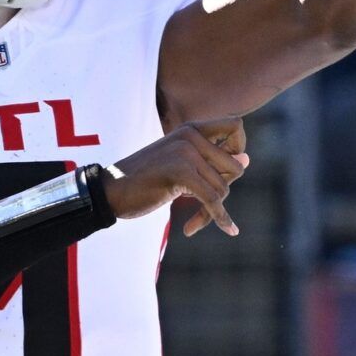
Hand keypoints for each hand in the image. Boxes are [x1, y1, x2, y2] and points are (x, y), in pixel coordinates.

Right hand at [105, 119, 249, 236]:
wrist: (110, 191)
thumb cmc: (144, 180)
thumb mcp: (179, 165)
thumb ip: (210, 161)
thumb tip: (246, 160)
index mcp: (190, 129)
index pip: (236, 126)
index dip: (238, 148)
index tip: (223, 168)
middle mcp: (190, 136)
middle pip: (234, 166)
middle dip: (223, 188)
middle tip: (204, 201)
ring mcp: (185, 152)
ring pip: (223, 188)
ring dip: (213, 210)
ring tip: (194, 218)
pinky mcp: (180, 172)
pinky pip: (212, 200)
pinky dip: (220, 218)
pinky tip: (229, 229)